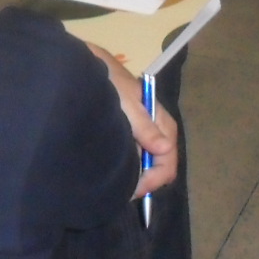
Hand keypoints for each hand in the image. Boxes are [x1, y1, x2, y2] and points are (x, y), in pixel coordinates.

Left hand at [87, 44, 178, 198]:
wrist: (90, 67)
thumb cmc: (111, 83)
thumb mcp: (128, 105)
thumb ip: (145, 127)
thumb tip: (165, 149)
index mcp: (161, 122)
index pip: (168, 159)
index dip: (154, 178)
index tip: (134, 189)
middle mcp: (156, 129)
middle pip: (160, 165)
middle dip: (145, 180)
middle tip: (123, 191)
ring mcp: (142, 132)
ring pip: (146, 163)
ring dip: (136, 175)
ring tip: (117, 184)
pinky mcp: (129, 133)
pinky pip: (135, 156)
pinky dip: (128, 167)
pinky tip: (115, 171)